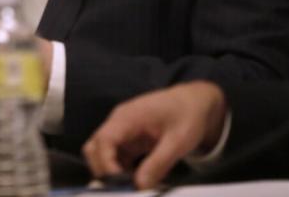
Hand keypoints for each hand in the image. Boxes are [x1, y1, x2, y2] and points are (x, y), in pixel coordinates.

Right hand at [83, 81, 227, 188]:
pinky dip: (120, 170)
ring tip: (130, 187)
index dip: (106, 163)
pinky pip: (115, 157)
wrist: (194, 101)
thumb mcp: (178, 141)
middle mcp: (118, 123)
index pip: (103, 140)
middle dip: (102, 169)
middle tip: (121, 188)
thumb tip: (140, 186)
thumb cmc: (187, 116)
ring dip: (111, 172)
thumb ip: (158, 163)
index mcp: (127, 118)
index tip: (120, 184)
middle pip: (94, 147)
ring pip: (101, 153)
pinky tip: (136, 180)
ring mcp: (121, 131)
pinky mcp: (128, 140)